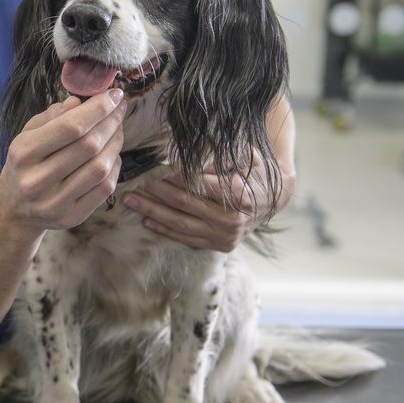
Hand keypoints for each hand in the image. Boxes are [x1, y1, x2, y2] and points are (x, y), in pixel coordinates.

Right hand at [0, 90, 125, 231]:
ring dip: (116, 143)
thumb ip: (53, 116)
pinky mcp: (72, 217)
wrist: (13, 208)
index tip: (115, 94)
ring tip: (117, 129)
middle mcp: (37, 180)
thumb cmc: (25, 164)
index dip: (98, 108)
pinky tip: (112, 153)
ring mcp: (55, 202)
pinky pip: (105, 188)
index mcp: (24, 153)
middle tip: (120, 108)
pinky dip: (115, 166)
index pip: (70, 127)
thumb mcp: (27, 134)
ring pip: (100, 167)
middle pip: (89, 146)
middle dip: (111, 122)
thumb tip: (81, 102)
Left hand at [122, 149, 289, 251]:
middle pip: (185, 205)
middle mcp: (232, 219)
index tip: (153, 169)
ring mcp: (225, 236)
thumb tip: (191, 158)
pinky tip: (146, 220)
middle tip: (134, 183)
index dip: (174, 177)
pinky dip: (165, 230)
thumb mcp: (245, 156)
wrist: (272, 200)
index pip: (199, 185)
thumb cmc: (254, 172)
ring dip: (153, 212)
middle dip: (156, 193)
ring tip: (131, 201)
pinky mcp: (219, 246)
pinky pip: (187, 239)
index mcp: (240, 195)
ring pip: (181, 224)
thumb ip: (220, 157)